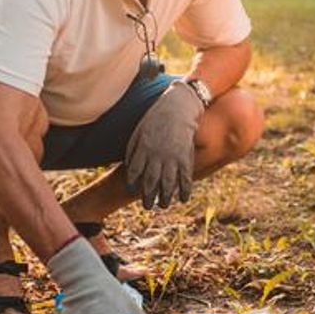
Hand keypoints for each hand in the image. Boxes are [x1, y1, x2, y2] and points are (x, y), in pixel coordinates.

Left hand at [124, 81, 204, 208]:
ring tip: (164, 205)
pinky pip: (185, 177)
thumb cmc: (156, 118)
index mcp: (143, 149)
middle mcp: (157, 156)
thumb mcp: (139, 130)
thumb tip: (129, 166)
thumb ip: (133, 149)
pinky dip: (184, 190)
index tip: (132, 189)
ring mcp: (172, 157)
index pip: (135, 171)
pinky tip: (183, 199)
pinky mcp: (186, 157)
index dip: (133, 182)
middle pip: (151, 181)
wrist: (178, 107)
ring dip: (166, 196)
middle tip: (148, 206)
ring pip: (168, 183)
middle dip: (149, 196)